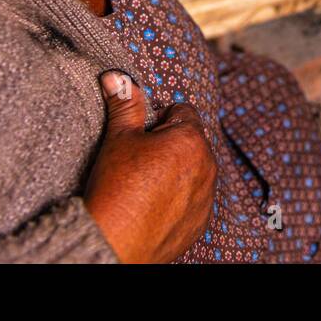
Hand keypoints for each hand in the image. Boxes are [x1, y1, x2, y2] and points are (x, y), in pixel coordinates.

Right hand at [83, 71, 216, 263]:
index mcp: (191, 139)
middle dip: (170, 145)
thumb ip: (124, 104)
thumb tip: (116, 76)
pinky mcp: (201, 222)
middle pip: (191, 141)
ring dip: (177, 172)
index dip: (159, 120)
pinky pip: (194, 200)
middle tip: (141, 161)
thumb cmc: (116, 188)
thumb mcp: (118, 139)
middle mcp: (208, 166)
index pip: (182, 111)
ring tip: (145, 185)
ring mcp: (207, 196)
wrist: (112, 243)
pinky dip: (179, 199)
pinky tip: (154, 206)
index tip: (143, 135)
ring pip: (194, 171)